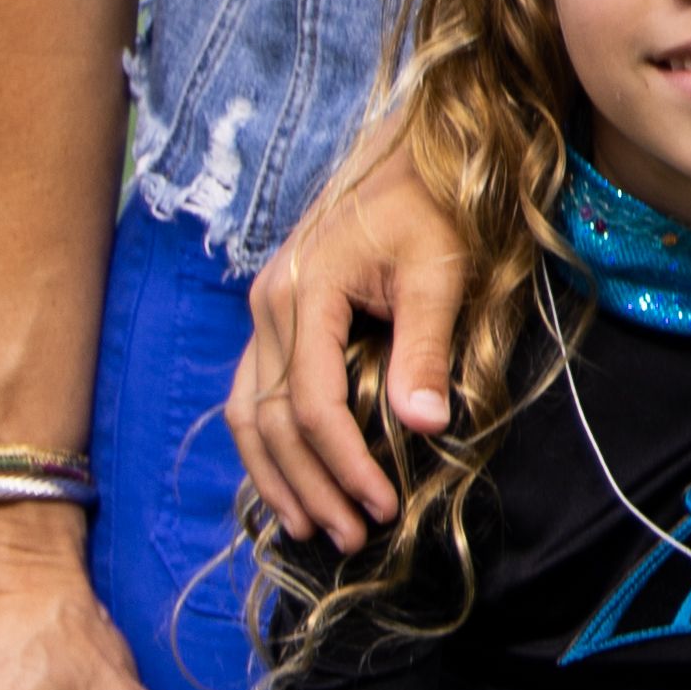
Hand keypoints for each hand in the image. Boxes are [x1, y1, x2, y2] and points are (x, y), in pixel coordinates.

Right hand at [233, 130, 467, 553]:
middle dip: (310, 486)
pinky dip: (270, 445)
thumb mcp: (442, 271)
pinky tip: (293, 483)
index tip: (383, 508)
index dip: (345, 464)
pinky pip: (255, 393)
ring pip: (248, 412)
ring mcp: (265, 309)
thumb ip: (427, 347)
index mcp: (305, 292)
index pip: (312, 404)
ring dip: (280, 476)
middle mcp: (269, 303)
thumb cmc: (435, 205)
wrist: (418, 152)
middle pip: (271, 419)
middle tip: (353, 537)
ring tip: (315, 528)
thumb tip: (424, 426)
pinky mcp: (276, 316)